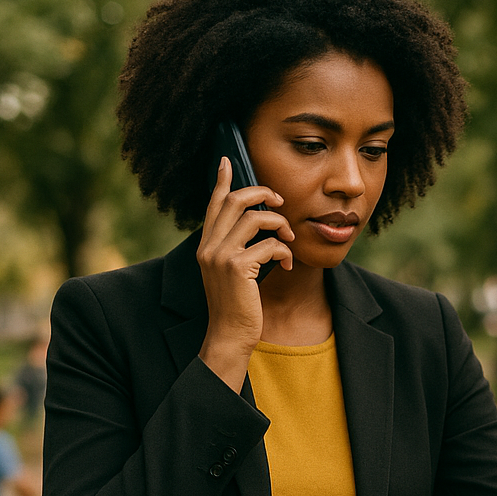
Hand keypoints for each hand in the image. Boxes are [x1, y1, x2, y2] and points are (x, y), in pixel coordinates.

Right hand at [196, 157, 294, 390]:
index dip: (223, 181)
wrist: (229, 335)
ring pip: (255, 218)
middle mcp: (209, 246)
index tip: (227, 161)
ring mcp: (221, 256)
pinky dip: (284, 252)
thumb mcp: (231, 273)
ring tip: (290, 237)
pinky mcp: (238, 267)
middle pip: (235, 201)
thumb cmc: (236, 306)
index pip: (214, 204)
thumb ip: (236, 249)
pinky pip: (270, 244)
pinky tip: (287, 264)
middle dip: (262, 195)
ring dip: (280, 224)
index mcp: (206, 245)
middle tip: (280, 202)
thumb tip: (256, 225)